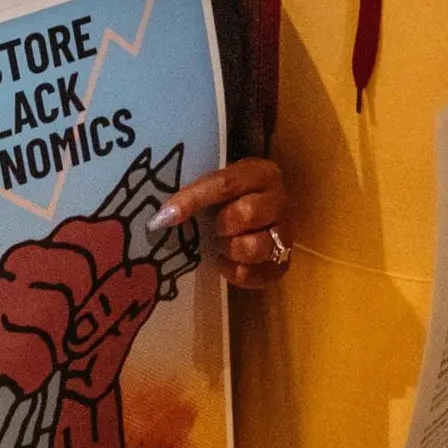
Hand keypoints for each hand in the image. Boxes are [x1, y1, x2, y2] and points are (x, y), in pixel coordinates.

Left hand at [151, 157, 290, 288]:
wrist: (260, 216)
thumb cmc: (230, 198)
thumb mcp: (218, 185)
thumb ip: (197, 194)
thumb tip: (161, 217)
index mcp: (260, 173)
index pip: (224, 184)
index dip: (192, 200)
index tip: (164, 217)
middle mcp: (280, 200)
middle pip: (245, 214)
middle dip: (221, 225)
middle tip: (214, 228)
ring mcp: (286, 233)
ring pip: (256, 246)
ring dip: (231, 248)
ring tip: (223, 244)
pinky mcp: (285, 263)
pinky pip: (258, 274)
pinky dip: (236, 272)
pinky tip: (228, 262)